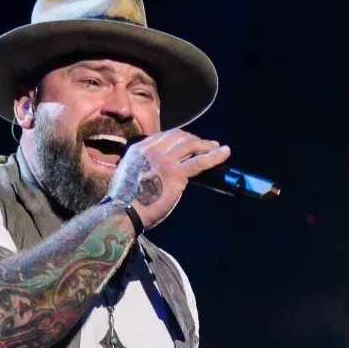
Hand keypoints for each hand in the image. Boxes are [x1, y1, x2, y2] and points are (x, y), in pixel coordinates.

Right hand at [106, 129, 229, 230]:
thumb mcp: (126, 175)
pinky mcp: (176, 173)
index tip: (186, 141)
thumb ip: (138, 168)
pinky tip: (225, 152)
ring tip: (216, 147)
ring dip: (205, 144)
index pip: (163, 136)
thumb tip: (148, 173)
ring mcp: (164, 160)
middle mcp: (151, 150)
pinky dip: (215, 155)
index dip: (178, 137)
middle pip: (178, 136)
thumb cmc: (123, 201)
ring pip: (191, 144)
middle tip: (204, 144)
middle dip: (193, 138)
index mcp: (138, 150)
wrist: (123, 211)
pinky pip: (200, 161)